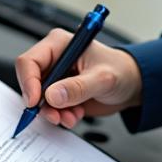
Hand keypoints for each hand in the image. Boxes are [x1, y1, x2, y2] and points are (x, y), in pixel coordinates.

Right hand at [15, 28, 142, 127]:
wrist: (132, 86)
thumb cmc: (121, 71)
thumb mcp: (102, 79)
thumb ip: (78, 87)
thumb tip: (52, 95)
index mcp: (60, 44)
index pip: (30, 61)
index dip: (29, 81)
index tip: (35, 101)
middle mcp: (55, 59)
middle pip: (31, 82)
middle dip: (42, 103)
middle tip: (56, 115)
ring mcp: (57, 77)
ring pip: (39, 99)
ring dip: (54, 113)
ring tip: (71, 117)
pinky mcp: (60, 93)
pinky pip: (50, 109)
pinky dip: (61, 116)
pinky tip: (76, 115)